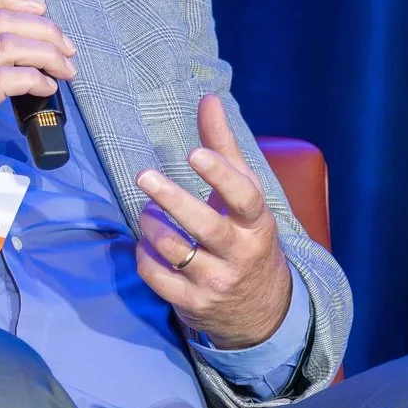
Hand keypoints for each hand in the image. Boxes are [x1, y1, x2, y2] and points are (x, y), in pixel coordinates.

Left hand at [134, 95, 295, 348]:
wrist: (262, 308)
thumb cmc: (246, 235)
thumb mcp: (244, 196)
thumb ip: (224, 148)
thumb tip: (208, 99)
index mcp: (256, 223)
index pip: (243, 196)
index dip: (220, 175)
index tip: (195, 153)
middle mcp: (240, 253)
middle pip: (206, 226)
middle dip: (173, 200)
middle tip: (144, 176)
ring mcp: (217, 282)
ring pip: (175, 251)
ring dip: (152, 226)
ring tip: (146, 212)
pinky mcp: (194, 304)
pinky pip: (158, 276)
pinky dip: (145, 256)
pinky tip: (145, 242)